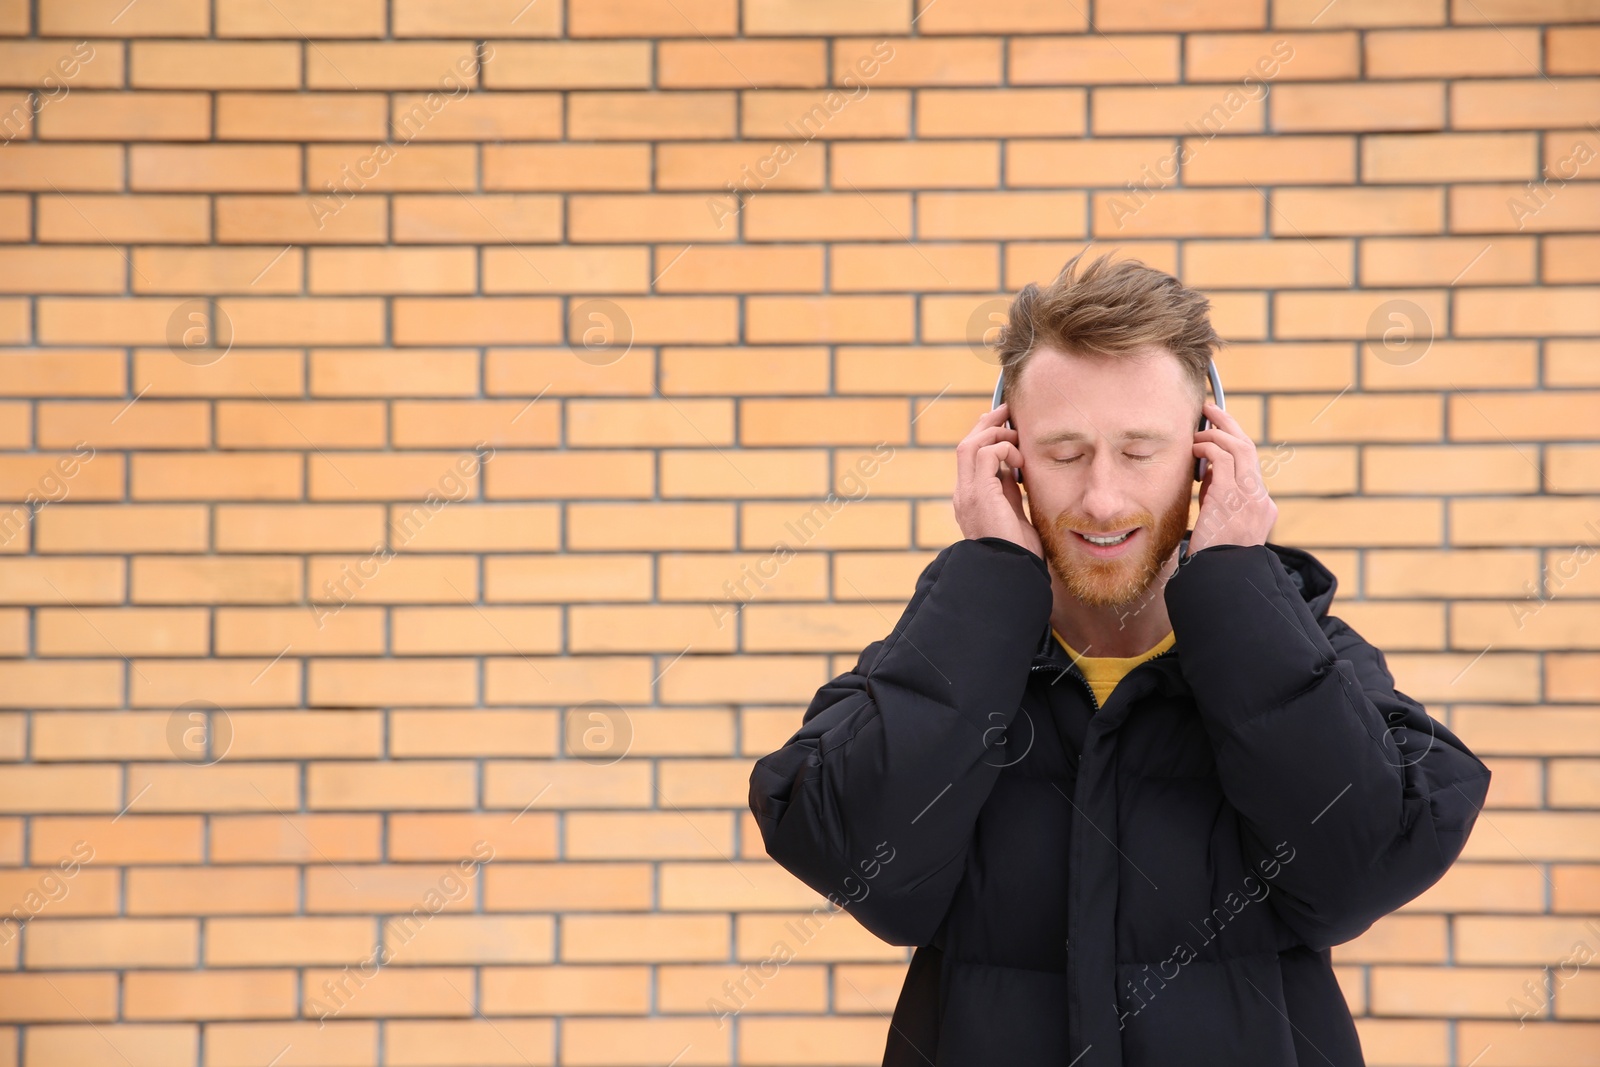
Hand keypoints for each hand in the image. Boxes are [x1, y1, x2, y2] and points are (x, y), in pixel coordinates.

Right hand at [954, 403, 1042, 557]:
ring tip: (1016, 436)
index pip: (971, 457)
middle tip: (1007, 412)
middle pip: (966, 444)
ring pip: (970, 444)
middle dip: (987, 424)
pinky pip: (986, 454)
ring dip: (995, 434)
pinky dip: (1004, 449)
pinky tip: (1019, 461)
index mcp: (970, 499)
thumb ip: (1008, 492)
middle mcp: (963, 493)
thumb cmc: (1018, 552)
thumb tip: (1012, 471)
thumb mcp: (1013, 514)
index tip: (1005, 425)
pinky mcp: (978, 493)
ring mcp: (967, 493)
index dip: (986, 436)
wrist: (1010, 573)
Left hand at [1189, 400, 1276, 553]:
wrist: (1220, 579)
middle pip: (1249, 449)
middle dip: (1230, 424)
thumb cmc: (1213, 558)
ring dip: (1216, 432)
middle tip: (1211, 409)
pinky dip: (1208, 447)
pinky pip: (1221, 458)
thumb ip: (1220, 497)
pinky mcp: (1230, 497)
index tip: (1215, 436)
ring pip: (1239, 448)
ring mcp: (1249, 498)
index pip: (1250, 466)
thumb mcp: (1221, 523)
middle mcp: (1261, 500)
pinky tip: (1194, 448)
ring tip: (1198, 429)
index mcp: (1262, 508)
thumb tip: (1208, 472)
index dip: (1232, 445)